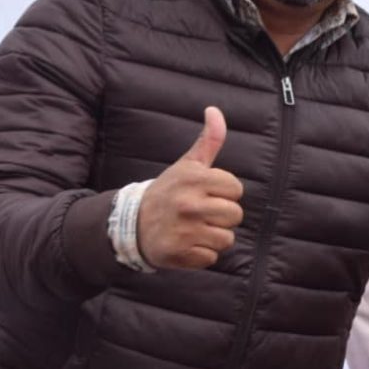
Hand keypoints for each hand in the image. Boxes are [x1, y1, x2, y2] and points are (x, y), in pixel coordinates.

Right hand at [137, 107, 244, 268]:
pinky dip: (202, 254)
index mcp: (194, 179)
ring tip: (194, 229)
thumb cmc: (168, 192)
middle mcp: (189, 204)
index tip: (207, 194)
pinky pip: (212, 257)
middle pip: (235, 215)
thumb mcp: (187, 165)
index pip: (236, 189)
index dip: (225, 193)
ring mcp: (185, 230)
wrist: (132, 224)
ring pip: (227, 238)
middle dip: (222, 216)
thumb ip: (208, 140)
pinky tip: (186, 243)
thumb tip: (214, 110)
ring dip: (213, 237)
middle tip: (201, 213)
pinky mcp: (181, 254)